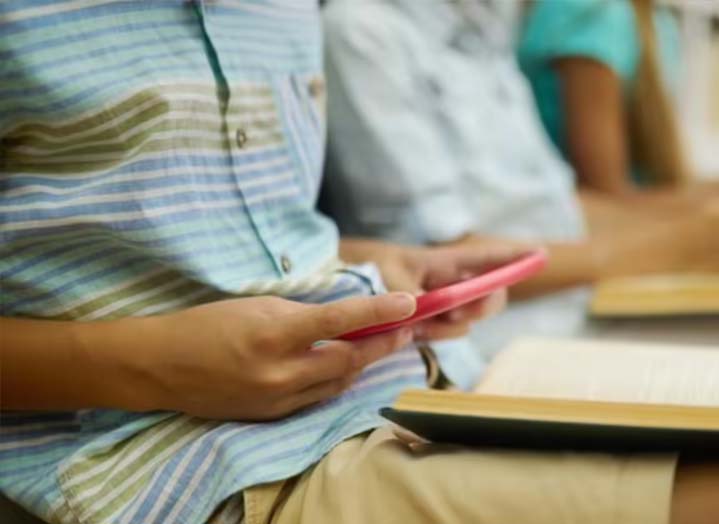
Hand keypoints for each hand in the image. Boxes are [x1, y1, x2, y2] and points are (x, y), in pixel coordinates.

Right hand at [131, 293, 416, 419]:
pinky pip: (318, 397)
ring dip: (363, 363)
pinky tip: (345, 364)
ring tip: (382, 342)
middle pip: (350, 360)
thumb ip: (304, 314)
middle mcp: (281, 373)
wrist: (160, 367)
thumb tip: (344, 318)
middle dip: (383, 342)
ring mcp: (278, 399)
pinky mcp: (273, 416)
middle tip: (405, 326)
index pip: (341, 321)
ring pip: (338, 383)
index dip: (380, 311)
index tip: (411, 303)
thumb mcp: (258, 306)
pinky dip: (335, 379)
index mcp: (275, 336)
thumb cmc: (207, 325)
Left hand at [340, 239, 530, 339]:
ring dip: (448, 326)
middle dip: (481, 306)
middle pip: (488, 297)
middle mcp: (451, 284)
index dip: (514, 257)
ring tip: (420, 321)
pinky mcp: (429, 324)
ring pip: (465, 321)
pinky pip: (444, 334)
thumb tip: (424, 312)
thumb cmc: (371, 266)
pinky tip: (412, 330)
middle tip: (458, 311)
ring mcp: (443, 305)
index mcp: (446, 261)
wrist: (347, 281)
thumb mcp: (387, 273)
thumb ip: (409, 294)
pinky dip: (432, 335)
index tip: (541, 254)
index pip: (487, 257)